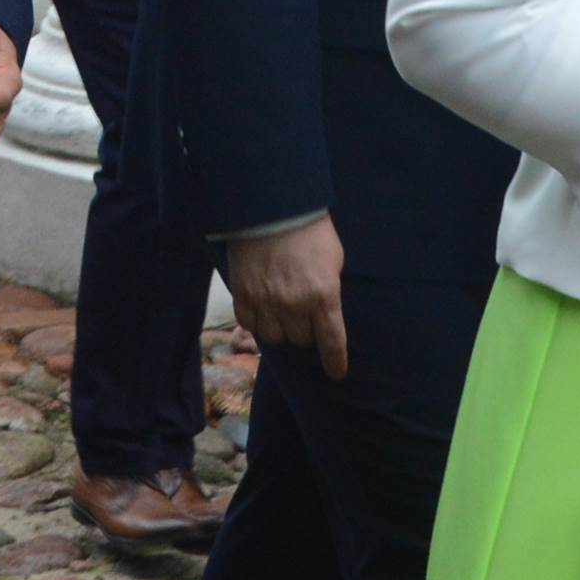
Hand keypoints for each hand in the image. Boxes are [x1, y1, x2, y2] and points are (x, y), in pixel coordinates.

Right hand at [226, 217, 349, 378]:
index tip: (336, 373)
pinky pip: (248, 324)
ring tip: (279, 310)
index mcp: (324, 296)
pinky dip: (256, 320)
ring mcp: (266, 301)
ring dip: (279, 327)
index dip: (335, 361)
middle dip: (304, 330)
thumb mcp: (333, 260)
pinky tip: (260, 307)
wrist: (272, 206)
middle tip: (302, 313)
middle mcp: (295, 305)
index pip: (332, 341)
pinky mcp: (242, 294)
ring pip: (273, 337)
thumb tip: (323, 311)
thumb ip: (328, 290)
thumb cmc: (310, 230)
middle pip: (300, 340)